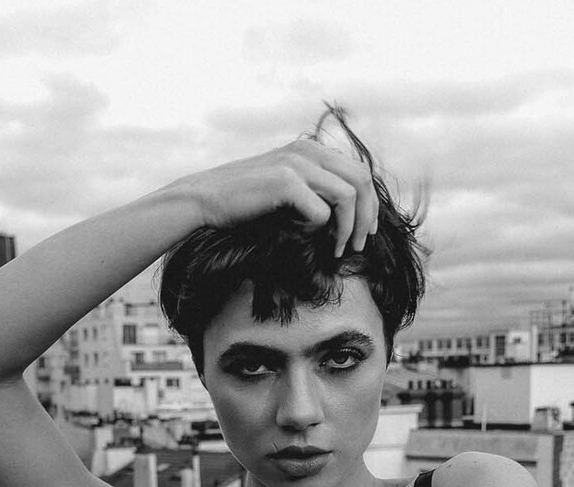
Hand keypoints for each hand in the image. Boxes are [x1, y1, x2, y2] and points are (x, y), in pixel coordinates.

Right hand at [170, 138, 380, 257]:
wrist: (204, 200)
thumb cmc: (243, 202)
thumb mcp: (284, 186)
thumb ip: (313, 188)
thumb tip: (346, 214)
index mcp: (310, 149)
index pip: (358, 171)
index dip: (369, 204)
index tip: (365, 231)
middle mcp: (307, 150)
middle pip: (362, 180)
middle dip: (367, 217)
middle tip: (359, 245)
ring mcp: (297, 163)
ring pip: (349, 195)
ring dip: (349, 228)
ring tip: (338, 250)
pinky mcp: (286, 182)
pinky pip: (322, 212)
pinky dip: (320, 230)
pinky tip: (307, 239)